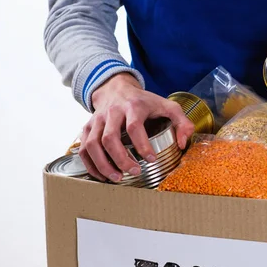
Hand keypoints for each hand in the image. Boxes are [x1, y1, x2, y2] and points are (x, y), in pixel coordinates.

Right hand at [79, 73, 193, 181]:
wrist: (116, 88)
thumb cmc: (144, 102)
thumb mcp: (167, 106)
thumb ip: (182, 122)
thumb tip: (182, 143)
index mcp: (133, 107)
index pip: (134, 127)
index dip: (142, 145)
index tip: (151, 160)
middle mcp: (112, 113)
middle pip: (109, 138)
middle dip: (121, 159)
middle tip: (134, 172)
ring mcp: (97, 120)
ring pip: (93, 144)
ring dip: (103, 164)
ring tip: (117, 178)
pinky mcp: (87, 128)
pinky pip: (83, 148)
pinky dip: (90, 165)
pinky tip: (102, 175)